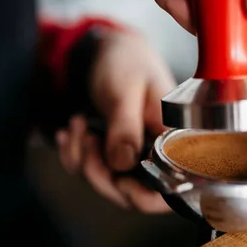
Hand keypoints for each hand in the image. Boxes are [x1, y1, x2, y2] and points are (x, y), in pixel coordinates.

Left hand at [55, 29, 175, 212]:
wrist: (111, 51)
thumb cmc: (128, 63)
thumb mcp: (125, 91)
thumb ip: (125, 127)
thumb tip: (122, 164)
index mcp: (175, 141)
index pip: (171, 188)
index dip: (143, 195)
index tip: (117, 177)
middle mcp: (159, 155)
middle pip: (132, 194)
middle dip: (99, 173)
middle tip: (88, 139)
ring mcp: (135, 157)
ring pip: (106, 184)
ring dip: (82, 160)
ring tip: (79, 125)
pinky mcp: (115, 154)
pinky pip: (91, 171)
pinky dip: (74, 155)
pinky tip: (71, 131)